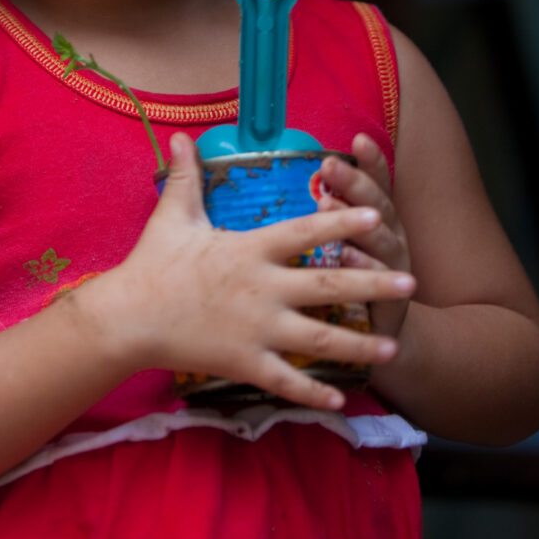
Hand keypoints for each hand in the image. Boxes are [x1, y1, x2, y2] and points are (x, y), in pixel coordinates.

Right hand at [97, 133, 415, 410]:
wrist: (127, 317)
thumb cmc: (152, 264)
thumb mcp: (172, 215)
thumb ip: (185, 177)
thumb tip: (180, 137)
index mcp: (250, 250)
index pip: (305, 231)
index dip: (343, 223)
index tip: (377, 217)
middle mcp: (262, 288)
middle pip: (328, 285)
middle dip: (373, 285)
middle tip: (411, 283)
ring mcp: (256, 329)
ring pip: (319, 338)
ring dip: (359, 344)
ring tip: (393, 347)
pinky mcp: (244, 362)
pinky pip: (287, 381)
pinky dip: (315, 393)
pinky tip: (343, 400)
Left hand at [316, 134, 412, 339]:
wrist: (387, 344)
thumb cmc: (353, 284)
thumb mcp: (346, 243)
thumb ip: (332, 209)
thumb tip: (303, 174)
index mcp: (377, 222)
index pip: (376, 185)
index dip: (370, 162)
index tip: (357, 138)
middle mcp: (390, 240)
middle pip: (377, 206)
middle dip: (355, 183)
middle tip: (330, 165)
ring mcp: (393, 272)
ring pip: (380, 241)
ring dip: (356, 222)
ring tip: (330, 204)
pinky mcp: (391, 303)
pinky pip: (378, 283)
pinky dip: (364, 269)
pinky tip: (347, 257)